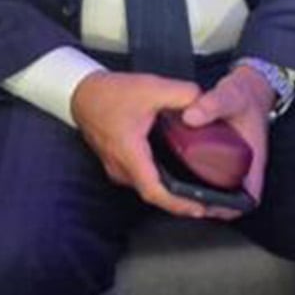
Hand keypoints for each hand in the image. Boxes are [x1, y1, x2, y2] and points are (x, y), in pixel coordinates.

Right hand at [72, 71, 206, 217]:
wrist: (82, 93)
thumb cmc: (110, 94)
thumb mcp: (151, 87)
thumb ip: (182, 94)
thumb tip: (205, 103)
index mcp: (129, 153)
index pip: (154, 191)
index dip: (179, 204)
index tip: (201, 207)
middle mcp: (121, 168)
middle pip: (155, 195)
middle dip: (184, 203)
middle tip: (212, 205)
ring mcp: (118, 169)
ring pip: (149, 189)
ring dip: (174, 195)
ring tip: (202, 194)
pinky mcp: (120, 165)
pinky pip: (144, 180)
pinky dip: (164, 183)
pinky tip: (181, 177)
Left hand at [178, 66, 273, 216]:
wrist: (248, 86)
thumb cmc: (245, 94)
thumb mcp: (230, 95)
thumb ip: (212, 104)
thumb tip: (191, 116)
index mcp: (254, 158)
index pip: (250, 197)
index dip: (233, 208)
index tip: (211, 209)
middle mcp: (244, 165)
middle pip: (231, 198)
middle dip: (211, 205)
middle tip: (187, 203)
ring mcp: (232, 163)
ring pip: (220, 189)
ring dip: (203, 194)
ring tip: (179, 194)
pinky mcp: (220, 157)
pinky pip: (211, 175)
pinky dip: (197, 179)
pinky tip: (179, 174)